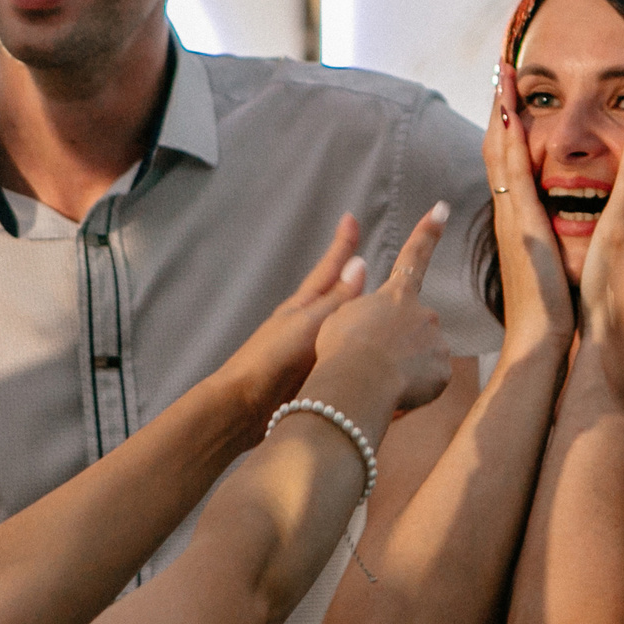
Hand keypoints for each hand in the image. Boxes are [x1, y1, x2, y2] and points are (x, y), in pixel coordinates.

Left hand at [211, 215, 366, 440]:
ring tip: (379, 305)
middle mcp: (308, 323)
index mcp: (304, 306)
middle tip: (371, 257)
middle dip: (352, 276)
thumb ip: (336, 300)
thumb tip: (360, 264)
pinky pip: (342, 352)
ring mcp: (310, 348)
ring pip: (342, 324)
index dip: (342, 244)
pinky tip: (368, 353)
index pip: (329, 268)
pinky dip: (357, 346)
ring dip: (359, 314)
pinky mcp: (314, 374)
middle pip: (337, 294)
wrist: (244, 406)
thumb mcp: (308, 325)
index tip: (350, 218)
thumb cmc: (271, 360)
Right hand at [313, 203, 456, 414]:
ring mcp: (437, 343)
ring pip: (423, 357)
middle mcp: (424, 314)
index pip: (414, 257)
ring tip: (379, 382)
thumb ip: (361, 305)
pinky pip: (429, 382)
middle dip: (400, 343)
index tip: (443, 208)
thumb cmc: (340, 348)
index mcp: (397, 296)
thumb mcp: (340, 316)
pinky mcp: (443, 373)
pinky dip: (414, 390)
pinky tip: (394, 395)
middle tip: (373, 363)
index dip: (428, 232)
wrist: (358, 382)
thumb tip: (368, 292)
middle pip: (415, 327)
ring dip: (405, 369)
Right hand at [485, 83, 576, 353]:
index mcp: (523, 224)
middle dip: (500, 105)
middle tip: (501, 65)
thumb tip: (564, 232)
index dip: (512, 126)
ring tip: (503, 71)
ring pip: (502, 152)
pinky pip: (514, 175)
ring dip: (502, 109)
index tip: (514, 92)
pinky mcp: (521, 228)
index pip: (513, 163)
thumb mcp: (561, 270)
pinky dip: (511, 141)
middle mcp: (511, 216)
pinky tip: (514, 113)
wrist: (540, 350)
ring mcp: (511, 220)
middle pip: (500, 148)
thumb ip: (559, 245)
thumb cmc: (557, 319)